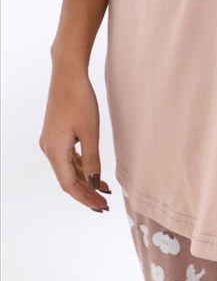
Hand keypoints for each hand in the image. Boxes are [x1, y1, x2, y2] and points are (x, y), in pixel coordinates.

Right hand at [39, 67, 111, 211]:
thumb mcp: (90, 131)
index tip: (102, 206)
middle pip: (67, 179)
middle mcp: (48, 149)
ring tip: (103, 190)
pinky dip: (80, 166)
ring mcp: (51, 141)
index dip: (86, 197)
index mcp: (55, 151)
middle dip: (86, 192)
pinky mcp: (56, 134)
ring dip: (84, 180)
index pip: (69, 185)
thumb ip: (92, 159)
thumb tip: (96, 184)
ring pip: (68, 169)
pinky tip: (92, 171)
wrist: (67, 74)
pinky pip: (67, 157)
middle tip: (104, 204)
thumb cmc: (79, 99)